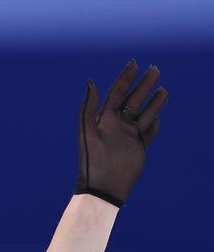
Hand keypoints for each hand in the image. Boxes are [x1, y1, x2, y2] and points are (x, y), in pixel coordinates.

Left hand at [75, 59, 168, 207]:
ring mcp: (128, 137)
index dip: (125, 79)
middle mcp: (117, 126)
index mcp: (105, 120)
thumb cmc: (92, 160)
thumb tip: (90, 82)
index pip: (117, 94)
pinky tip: (157, 119)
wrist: (103, 187)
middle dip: (144, 86)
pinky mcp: (137, 149)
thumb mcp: (88, 132)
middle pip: (134, 101)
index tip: (134, 64)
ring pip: (144, 115)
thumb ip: (88, 108)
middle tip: (155, 70)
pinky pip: (147, 134)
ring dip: (153, 103)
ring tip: (163, 90)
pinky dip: (153, 126)